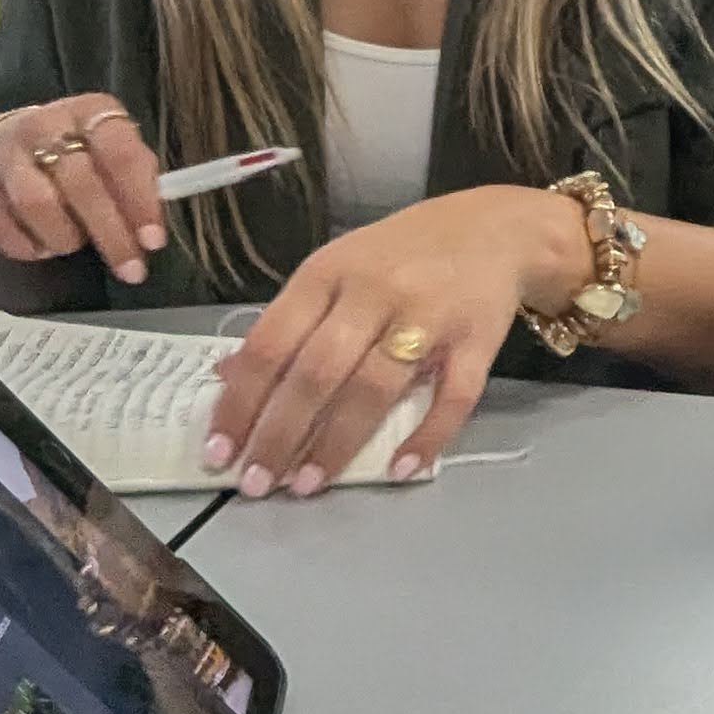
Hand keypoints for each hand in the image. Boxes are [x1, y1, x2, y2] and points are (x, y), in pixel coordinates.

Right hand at [0, 95, 169, 286]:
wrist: (4, 147)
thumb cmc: (76, 154)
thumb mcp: (111, 151)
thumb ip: (137, 179)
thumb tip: (152, 227)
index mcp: (87, 111)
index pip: (118, 151)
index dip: (138, 199)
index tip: (153, 240)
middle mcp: (43, 125)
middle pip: (79, 183)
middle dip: (110, 234)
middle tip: (131, 270)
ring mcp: (4, 156)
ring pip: (37, 205)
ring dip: (65, 238)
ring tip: (74, 244)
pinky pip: (1, 227)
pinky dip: (28, 247)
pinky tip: (42, 246)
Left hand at [204, 187, 577, 496]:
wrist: (493, 228)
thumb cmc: (400, 255)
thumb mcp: (334, 270)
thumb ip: (287, 323)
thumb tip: (227, 375)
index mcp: (327, 273)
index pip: (272, 343)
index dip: (241, 401)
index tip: (219, 449)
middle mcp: (373, 292)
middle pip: (317, 372)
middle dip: (279, 434)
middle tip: (256, 481)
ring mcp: (428, 316)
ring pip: (374, 389)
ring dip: (336, 444)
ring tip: (306, 485)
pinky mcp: (476, 340)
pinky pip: (451, 398)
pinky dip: (425, 438)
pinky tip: (397, 469)